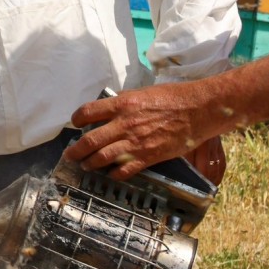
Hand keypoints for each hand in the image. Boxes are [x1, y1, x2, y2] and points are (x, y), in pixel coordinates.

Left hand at [64, 80, 223, 179]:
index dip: (77, 119)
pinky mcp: (149, 156)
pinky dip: (114, 174)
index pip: (87, 112)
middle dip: (76, 150)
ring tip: (85, 165)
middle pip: (90, 140)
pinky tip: (110, 174)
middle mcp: (124, 124)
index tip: (75, 124)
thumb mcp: (141, 93)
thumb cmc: (173, 97)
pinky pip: (125, 169)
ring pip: (103, 157)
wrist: (198, 109)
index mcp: (121, 105)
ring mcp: (136, 142)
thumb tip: (109, 110)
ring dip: (90, 163)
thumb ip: (123, 104)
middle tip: (70, 155)